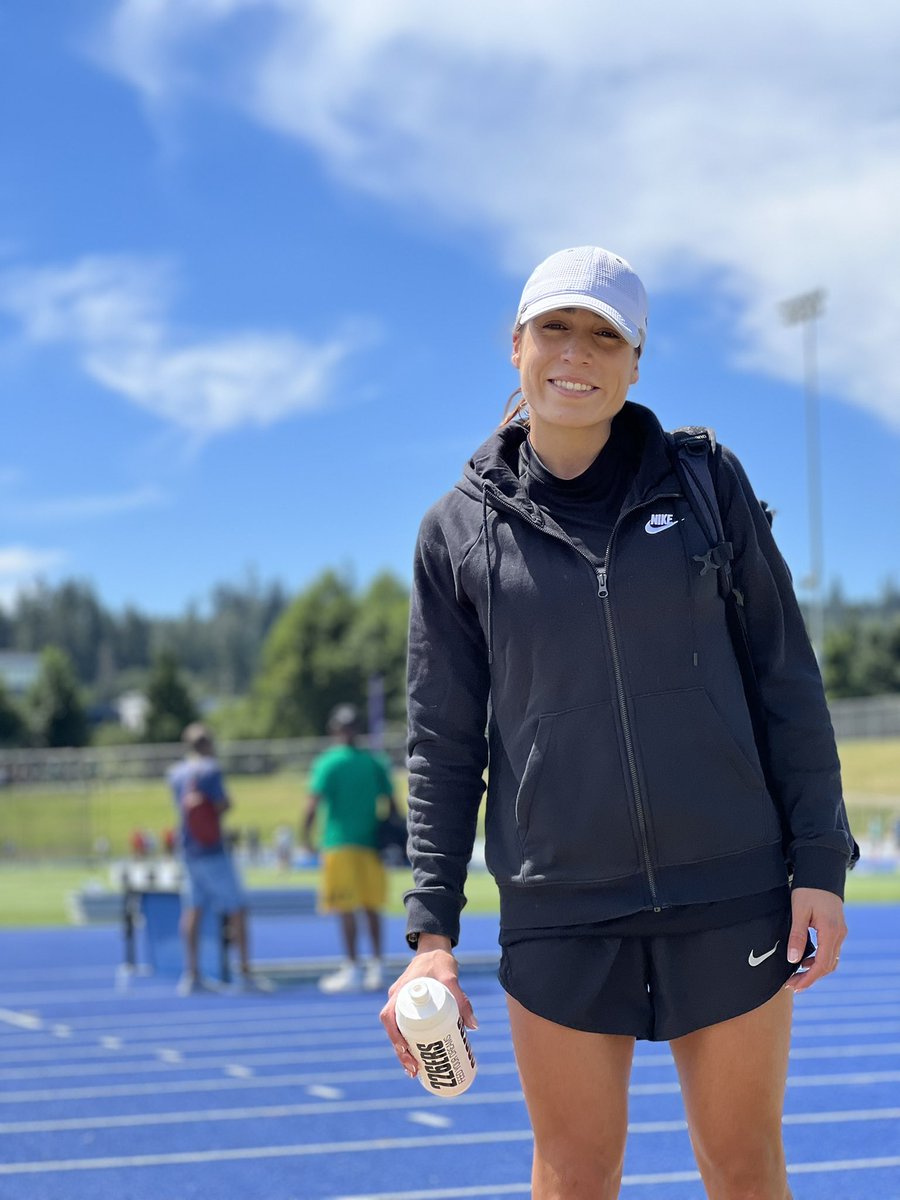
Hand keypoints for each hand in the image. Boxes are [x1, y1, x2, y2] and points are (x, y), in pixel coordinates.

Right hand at [379, 937, 477, 1078]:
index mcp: (400, 993)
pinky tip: (419, 1056)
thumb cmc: (438, 960)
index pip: (389, 1017)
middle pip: (393, 1030)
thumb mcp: (450, 977)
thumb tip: (473, 1026)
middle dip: (401, 1052)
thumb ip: (461, 999)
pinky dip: (410, 1041)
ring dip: (404, 1051)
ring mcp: (402, 1002)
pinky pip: (406, 1026)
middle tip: (414, 1070)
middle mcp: (397, 999)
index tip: (406, 1051)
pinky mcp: (411, 1006)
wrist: (434, 947)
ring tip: (416, 1070)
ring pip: (398, 1030)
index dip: (395, 1037)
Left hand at [784, 886, 846, 993]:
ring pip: (830, 960)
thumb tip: (793, 959)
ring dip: (815, 970)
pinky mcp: (836, 929)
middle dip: (810, 978)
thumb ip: (797, 936)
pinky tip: (804, 960)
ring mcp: (840, 932)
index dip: (808, 978)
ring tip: (796, 975)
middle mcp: (839, 935)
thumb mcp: (799, 911)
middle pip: (827, 966)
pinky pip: (830, 951)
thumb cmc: (808, 890)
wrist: (821, 873)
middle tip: (792, 984)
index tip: (795, 986)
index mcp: (830, 932)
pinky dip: (818, 960)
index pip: (822, 964)